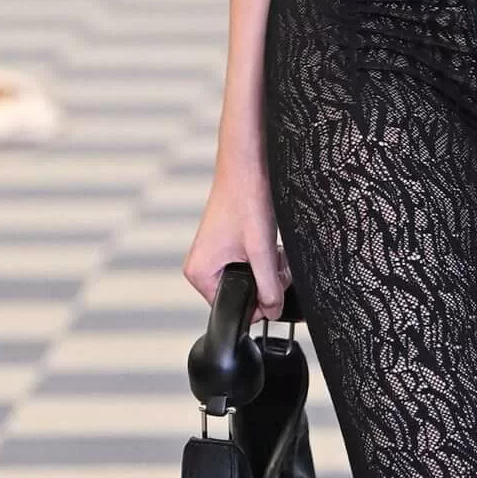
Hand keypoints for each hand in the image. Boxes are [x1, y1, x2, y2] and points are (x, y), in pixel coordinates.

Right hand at [184, 156, 288, 319]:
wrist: (247, 165)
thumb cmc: (245, 199)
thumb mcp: (261, 251)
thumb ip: (268, 287)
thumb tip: (273, 311)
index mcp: (199, 273)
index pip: (231, 307)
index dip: (258, 302)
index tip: (274, 283)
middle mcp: (202, 266)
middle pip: (242, 294)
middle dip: (266, 283)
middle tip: (277, 262)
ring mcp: (214, 255)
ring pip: (249, 279)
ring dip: (268, 270)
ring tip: (274, 248)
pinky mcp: (226, 246)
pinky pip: (249, 264)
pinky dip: (264, 258)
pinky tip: (270, 242)